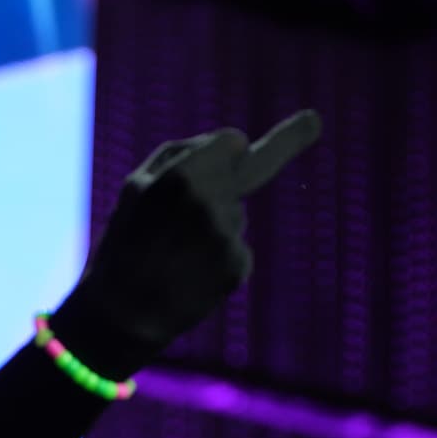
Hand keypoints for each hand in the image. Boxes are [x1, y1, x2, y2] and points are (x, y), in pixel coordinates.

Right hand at [51, 111, 321, 379]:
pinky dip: (220, 257)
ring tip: (177, 254)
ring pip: (236, 214)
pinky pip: (238, 247)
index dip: (228, 148)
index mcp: (181, 176)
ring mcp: (227, 235)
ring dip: (215, 226)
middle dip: (264, 157)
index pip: (232, 141)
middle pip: (244, 174)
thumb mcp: (135, 187)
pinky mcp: (238, 266)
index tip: (240, 147)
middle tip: (314, 121)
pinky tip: (192, 274)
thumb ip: (181, 153)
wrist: (122, 316)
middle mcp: (209, 202)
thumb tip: (235, 142)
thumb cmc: (125, 245)